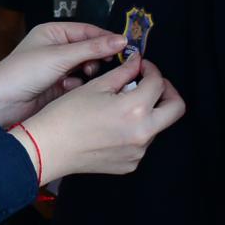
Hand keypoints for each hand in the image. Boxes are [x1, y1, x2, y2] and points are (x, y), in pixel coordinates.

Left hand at [0, 21, 125, 126]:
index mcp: (53, 33)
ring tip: (87, 77)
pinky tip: (73, 90)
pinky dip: (79, 87)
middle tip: (108, 66)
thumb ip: (91, 49)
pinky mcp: (58, 88)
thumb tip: (121, 40)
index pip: (87, 31)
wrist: (0, 103)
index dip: (106, 38)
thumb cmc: (22, 73)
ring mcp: (58, 69)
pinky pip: (79, 85)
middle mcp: (56, 49)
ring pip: (86, 69)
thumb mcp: (59, 57)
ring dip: (89, 73)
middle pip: (89, 50)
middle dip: (98, 58)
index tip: (126, 47)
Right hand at [18, 57, 185, 179]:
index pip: (158, 82)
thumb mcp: (96, 86)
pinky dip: (134, 130)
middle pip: (176, 108)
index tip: (141, 67)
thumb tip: (137, 61)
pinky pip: (141, 143)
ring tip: (123, 105)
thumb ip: (123, 72)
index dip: (151, 69)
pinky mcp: (130, 164)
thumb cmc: (66, 115)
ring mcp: (138, 152)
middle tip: (151, 84)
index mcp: (136, 109)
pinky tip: (113, 125)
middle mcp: (143, 133)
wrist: (48, 147)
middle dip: (167, 91)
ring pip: (157, 126)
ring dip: (148, 111)